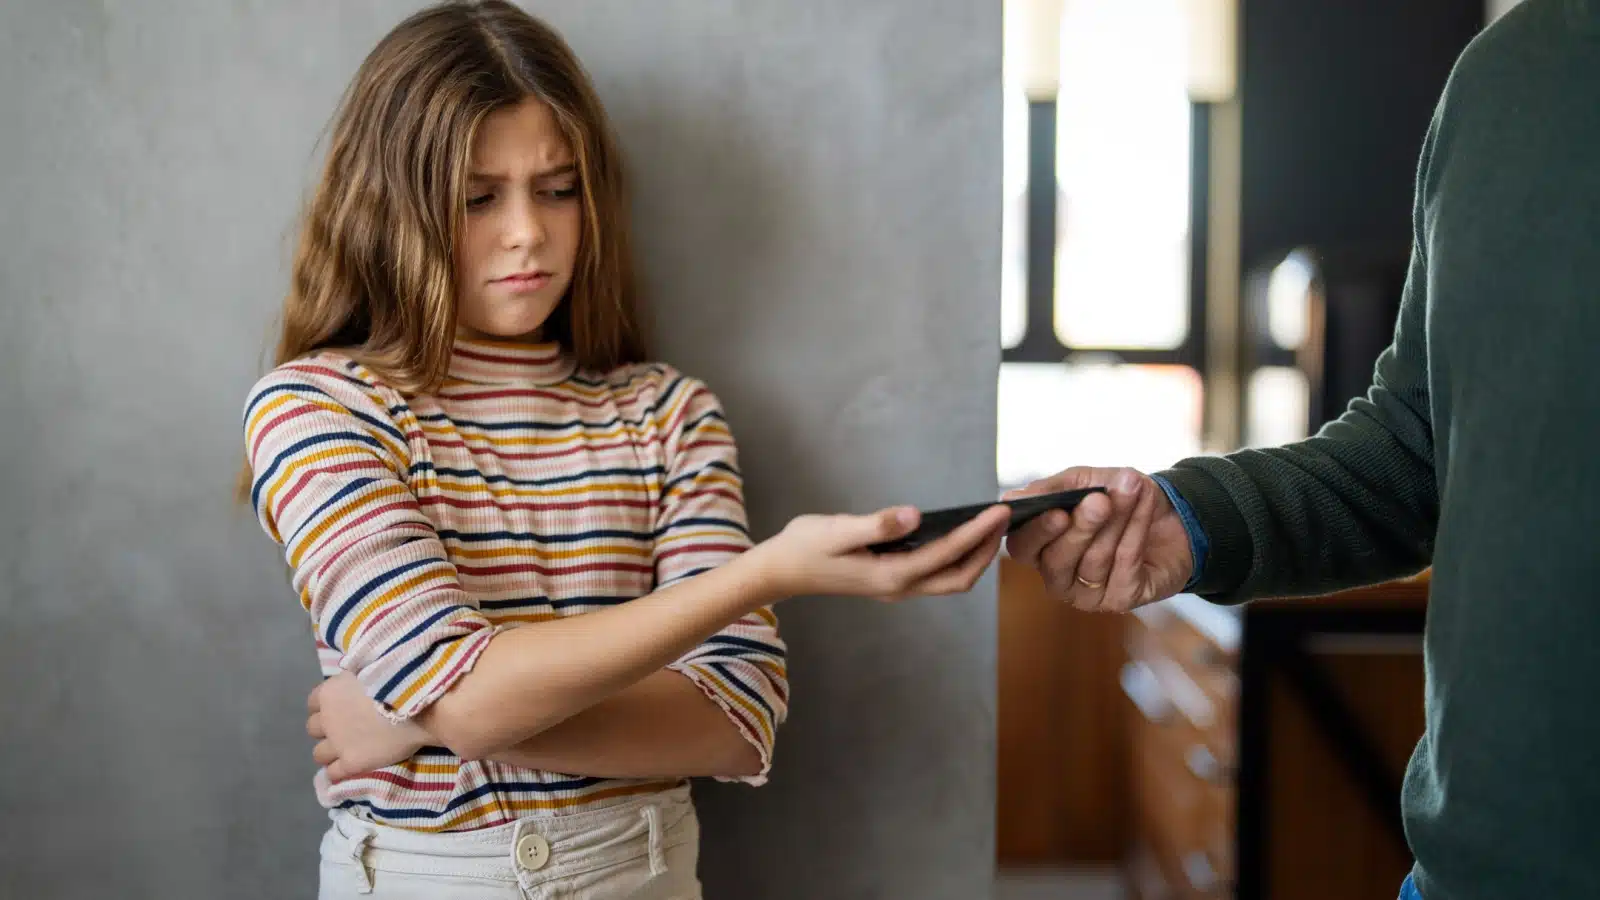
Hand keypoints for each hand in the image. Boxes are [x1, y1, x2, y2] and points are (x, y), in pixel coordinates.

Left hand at [307, 671, 430, 780]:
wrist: (419, 706)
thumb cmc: (398, 681)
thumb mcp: (369, 667)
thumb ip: (353, 679)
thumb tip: (351, 682)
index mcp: (330, 693)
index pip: (313, 703)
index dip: (327, 706)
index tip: (342, 707)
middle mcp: (327, 719)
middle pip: (313, 729)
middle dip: (327, 729)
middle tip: (348, 729)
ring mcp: (337, 743)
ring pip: (319, 754)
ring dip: (331, 751)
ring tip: (349, 750)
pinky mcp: (351, 764)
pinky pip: (333, 773)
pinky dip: (340, 770)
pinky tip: (352, 766)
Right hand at [748, 503, 1010, 601]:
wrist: (780, 571)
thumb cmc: (805, 547)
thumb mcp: (837, 530)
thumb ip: (877, 525)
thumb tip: (915, 515)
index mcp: (891, 575)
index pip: (946, 553)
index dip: (977, 532)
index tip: (999, 511)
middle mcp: (900, 586)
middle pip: (960, 577)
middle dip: (987, 550)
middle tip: (1006, 518)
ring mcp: (896, 587)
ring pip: (950, 578)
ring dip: (975, 556)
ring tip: (991, 526)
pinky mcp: (892, 580)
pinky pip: (936, 573)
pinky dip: (957, 556)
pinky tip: (961, 534)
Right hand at [1003, 467, 1191, 611]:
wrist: (1170, 516)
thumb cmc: (1117, 500)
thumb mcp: (1084, 482)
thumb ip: (1051, 489)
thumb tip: (1012, 498)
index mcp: (1040, 548)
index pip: (1023, 547)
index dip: (1036, 532)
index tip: (1057, 512)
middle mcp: (1058, 576)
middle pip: (1057, 560)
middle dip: (1081, 529)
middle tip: (1100, 501)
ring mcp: (1088, 593)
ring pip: (1094, 561)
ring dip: (1115, 522)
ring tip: (1130, 490)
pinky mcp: (1121, 599)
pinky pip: (1125, 565)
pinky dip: (1136, 530)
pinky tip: (1144, 507)